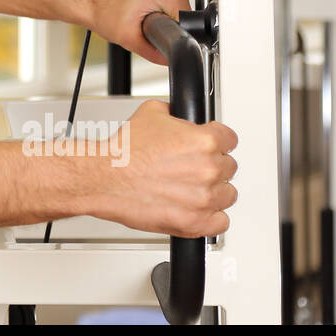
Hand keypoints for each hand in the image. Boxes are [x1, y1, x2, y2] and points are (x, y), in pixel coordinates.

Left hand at [88, 0, 190, 65]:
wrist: (94, 4)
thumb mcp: (130, 40)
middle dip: (166, 32)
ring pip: (180, 19)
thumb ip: (155, 54)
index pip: (187, 24)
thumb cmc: (105, 13)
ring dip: (164, 26)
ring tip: (142, 23)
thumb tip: (171, 61)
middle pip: (184, 22)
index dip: (172, 37)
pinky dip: (162, 20)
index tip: (154, 36)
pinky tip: (145, 18)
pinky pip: (174, 12)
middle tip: (144, 29)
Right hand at [93, 99, 238, 237]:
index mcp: (204, 141)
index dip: (217, 141)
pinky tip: (195, 208)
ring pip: (226, 195)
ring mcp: (203, 198)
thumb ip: (175, 114)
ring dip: (212, 192)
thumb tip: (180, 117)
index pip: (230, 139)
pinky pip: (220, 222)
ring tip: (190, 188)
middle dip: (211, 166)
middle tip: (190, 167)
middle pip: (228, 167)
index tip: (209, 146)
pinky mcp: (194, 222)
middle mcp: (208, 170)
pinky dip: (210, 217)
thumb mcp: (150, 113)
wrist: (104, 178)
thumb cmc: (123, 152)